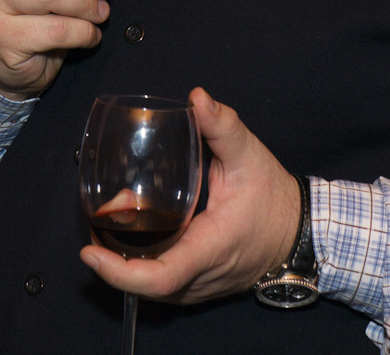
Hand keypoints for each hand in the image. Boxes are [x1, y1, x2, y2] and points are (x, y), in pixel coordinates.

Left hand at [79, 86, 301, 303]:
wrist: (300, 234)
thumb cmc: (273, 198)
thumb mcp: (250, 156)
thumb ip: (222, 126)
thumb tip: (197, 97)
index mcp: (211, 247)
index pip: (160, 276)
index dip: (119, 272)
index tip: (89, 254)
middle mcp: (202, 276)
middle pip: (145, 288)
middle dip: (111, 265)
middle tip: (91, 230)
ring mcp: (200, 288)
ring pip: (151, 292)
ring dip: (123, 269)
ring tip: (101, 236)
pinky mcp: (199, 288)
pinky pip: (163, 288)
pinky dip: (140, 271)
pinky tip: (126, 246)